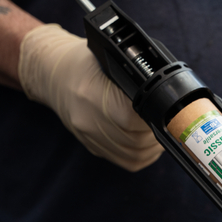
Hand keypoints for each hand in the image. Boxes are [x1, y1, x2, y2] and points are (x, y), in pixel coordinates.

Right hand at [18, 24, 162, 171]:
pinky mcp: (94, 148)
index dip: (154, 116)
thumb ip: (134, 78)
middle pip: (137, 140)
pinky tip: (150, 143)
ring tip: (160, 130)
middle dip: (157, 131)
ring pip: (135, 155)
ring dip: (153, 146)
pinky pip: (127, 161)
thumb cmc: (85, 62)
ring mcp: (90, 138)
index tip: (164, 110)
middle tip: (167, 121)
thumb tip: (166, 93)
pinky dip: (144, 155)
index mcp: (92, 95)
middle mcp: (88, 121)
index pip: (134, 118)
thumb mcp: (109, 59)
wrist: (54, 75)